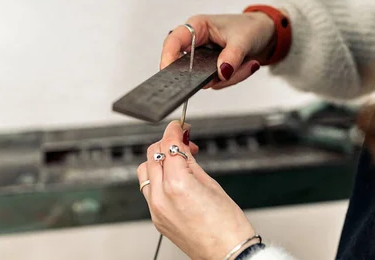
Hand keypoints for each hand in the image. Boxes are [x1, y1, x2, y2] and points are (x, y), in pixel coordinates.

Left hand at [137, 121, 256, 259]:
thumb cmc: (228, 226)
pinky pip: (149, 190)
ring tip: (178, 160)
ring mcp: (156, 209)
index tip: (179, 126)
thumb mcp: (211, 185)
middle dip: (167, 144)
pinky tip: (173, 178)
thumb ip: (191, 163)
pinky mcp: (156, 218)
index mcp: (177, 185)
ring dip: (158, 160)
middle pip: (152, 155)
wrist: (229, 255)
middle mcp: (161, 197)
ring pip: (145, 171)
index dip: (174, 131)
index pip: (167, 146)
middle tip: (183, 142)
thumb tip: (181, 148)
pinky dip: (158, 178)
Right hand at [161, 12, 276, 88]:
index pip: (173, 41)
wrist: (265, 35)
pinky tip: (246, 65)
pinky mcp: (211, 70)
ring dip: (229, 76)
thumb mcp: (244, 39)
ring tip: (247, 63)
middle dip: (209, 74)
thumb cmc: (251, 27)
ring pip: (204, 79)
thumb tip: (222, 72)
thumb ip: (232, 56)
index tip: (169, 72)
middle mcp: (196, 43)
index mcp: (197, 27)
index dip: (167, 57)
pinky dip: (234, 78)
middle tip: (227, 72)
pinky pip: (217, 83)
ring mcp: (203, 59)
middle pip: (187, 66)